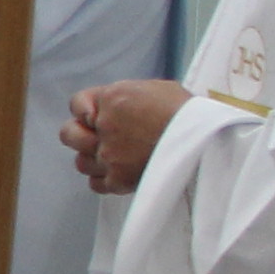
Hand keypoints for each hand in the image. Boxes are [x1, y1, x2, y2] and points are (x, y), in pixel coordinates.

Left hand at [61, 78, 188, 196]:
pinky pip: (96, 184)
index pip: (77, 103)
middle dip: (80, 136)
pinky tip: (120, 173)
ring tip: (116, 158)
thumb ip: (127, 97)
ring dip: (94, 160)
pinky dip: (105, 180)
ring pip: (81, 162)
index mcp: (113, 98)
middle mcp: (105, 126)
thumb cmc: (187, 113)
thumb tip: (116, 105)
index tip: (95, 117)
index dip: (85, 110)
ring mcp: (108, 155)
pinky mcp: (118, 179)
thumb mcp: (158, 89)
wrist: (206, 141)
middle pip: (69, 135)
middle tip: (99, 139)